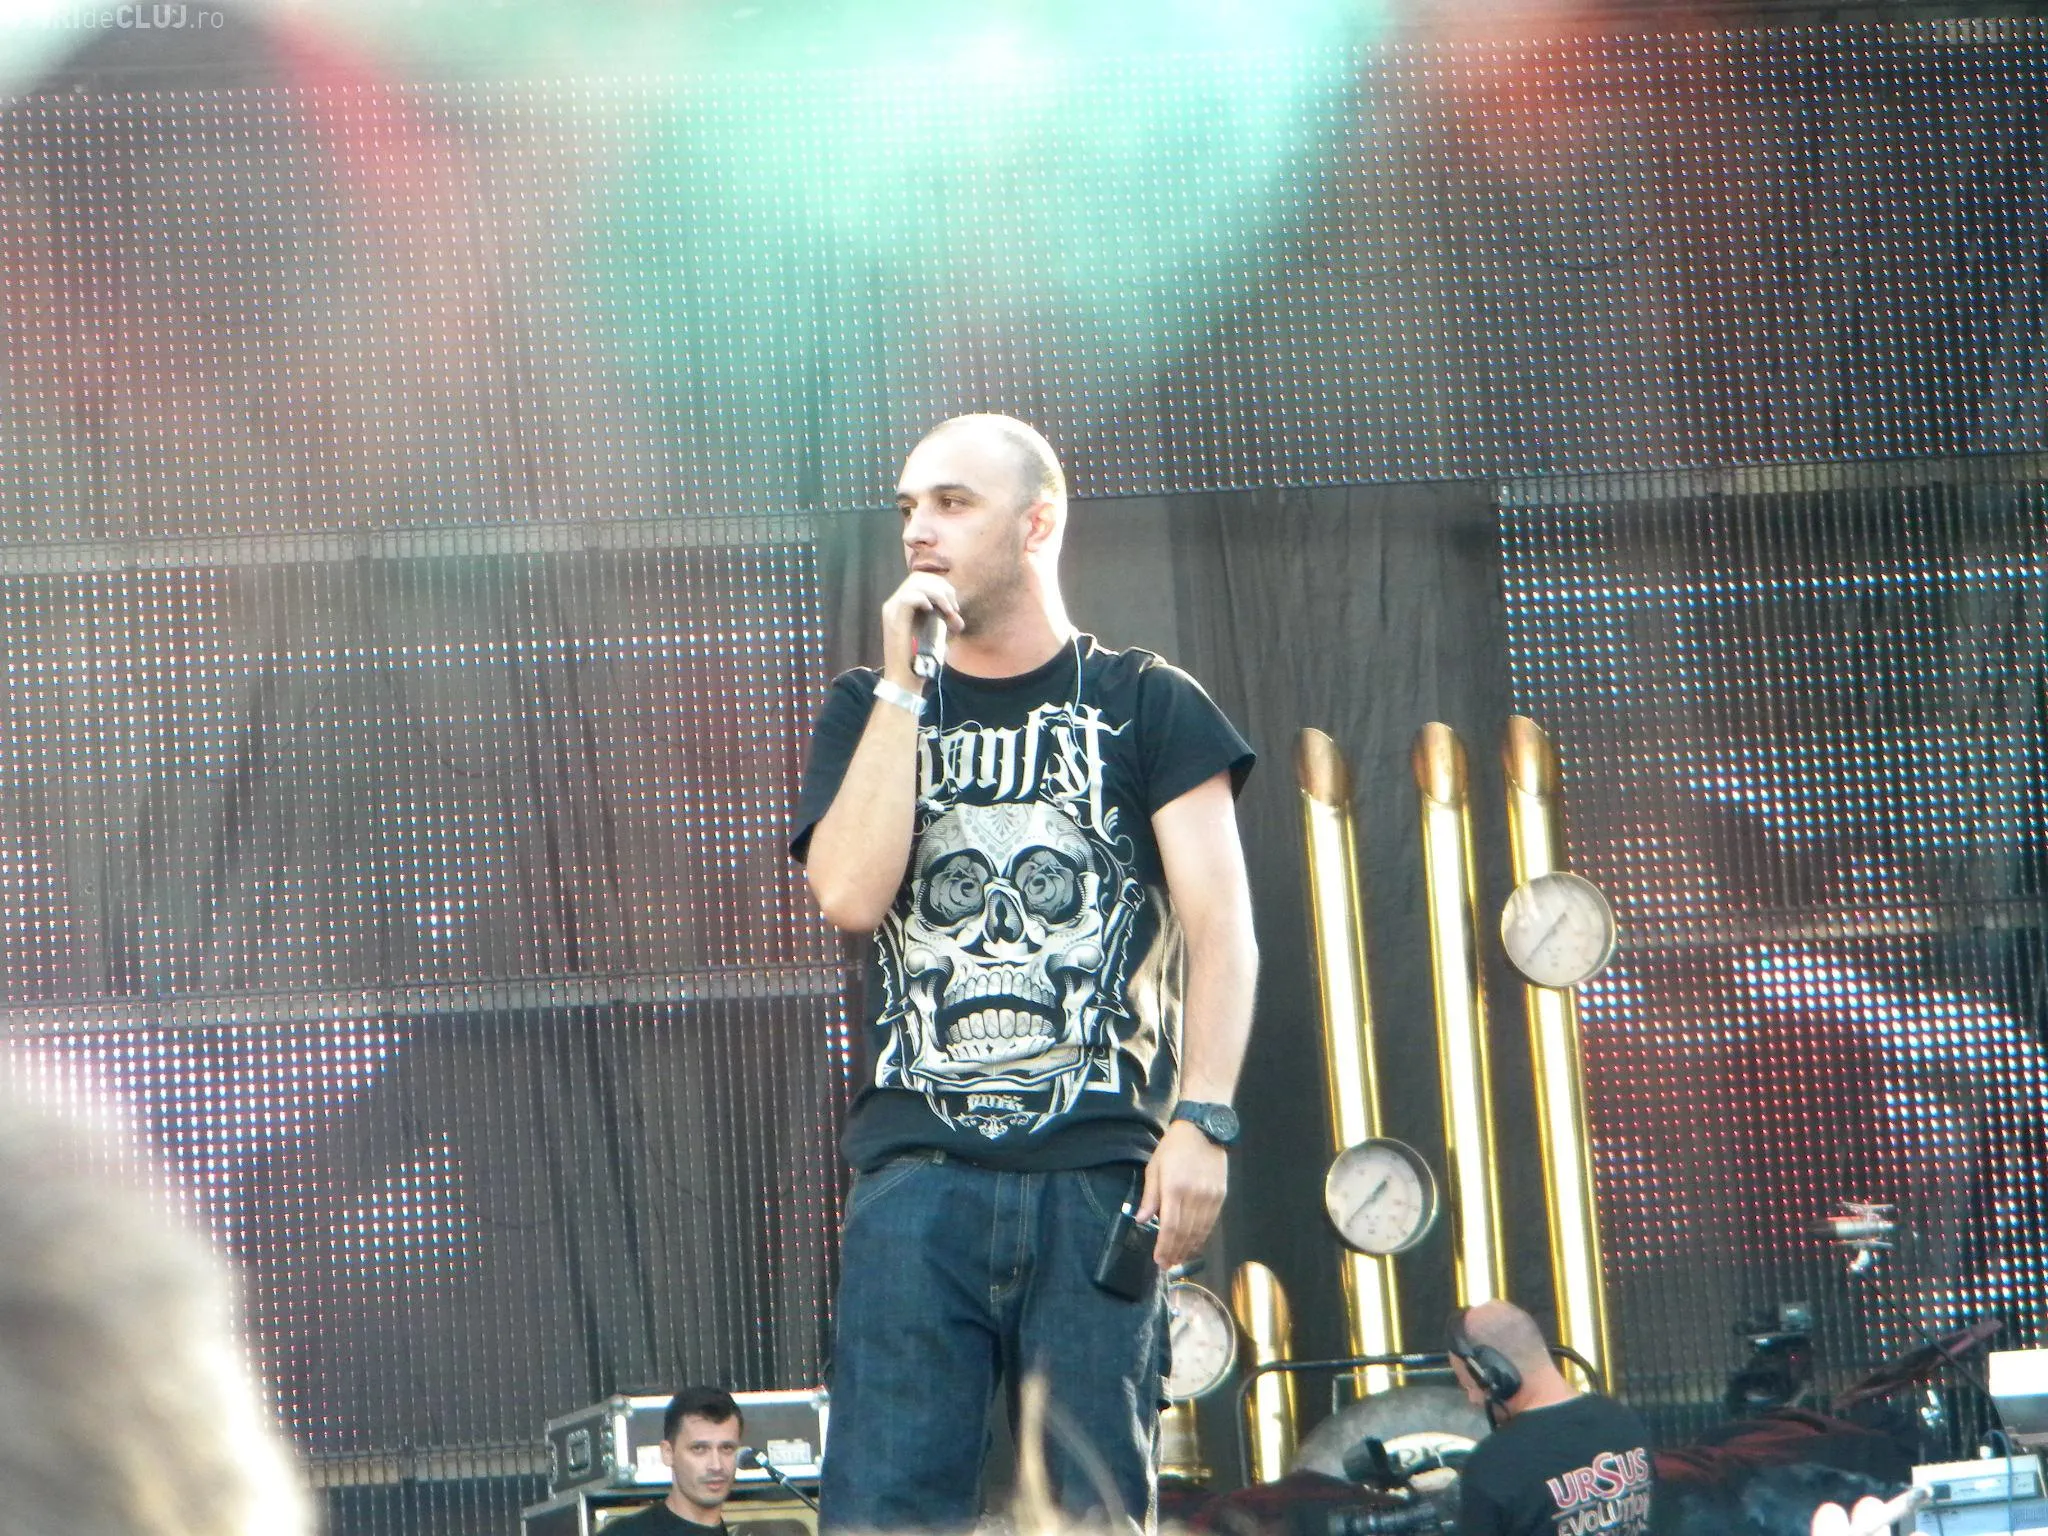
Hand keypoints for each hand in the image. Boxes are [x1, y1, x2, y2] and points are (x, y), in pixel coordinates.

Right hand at [880, 572, 960, 686]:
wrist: (906, 679)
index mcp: (903, 605)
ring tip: (947, 610)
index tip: (954, 607)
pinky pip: (909, 597)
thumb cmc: (921, 659)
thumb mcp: (937, 636)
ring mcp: (892, 610)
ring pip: (914, 583)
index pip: (921, 580)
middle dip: (941, 587)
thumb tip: (958, 619)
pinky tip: (933, 611)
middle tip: (953, 607)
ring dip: (937, 593)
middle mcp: (894, 604)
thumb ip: (946, 624)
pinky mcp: (893, 618)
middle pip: (918, 577)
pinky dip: (925, 599)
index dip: (941, 587)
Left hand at [1137, 1119, 1227, 1269]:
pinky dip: (1202, 1237)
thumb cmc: (1173, 1148)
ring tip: (1179, 1259)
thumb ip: (1150, 1196)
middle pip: (1185, 1233)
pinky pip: (1211, 1223)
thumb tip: (1141, 1220)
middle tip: (1167, 1265)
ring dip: (1189, 1249)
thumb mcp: (1154, 1168)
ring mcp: (1210, 1197)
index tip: (1159, 1260)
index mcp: (1175, 1188)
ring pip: (1200, 1231)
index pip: (1170, 1226)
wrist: (1203, 1130)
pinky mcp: (1220, 1196)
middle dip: (1175, 1252)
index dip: (1164, 1246)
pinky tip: (1194, 1245)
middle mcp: (1194, 1196)